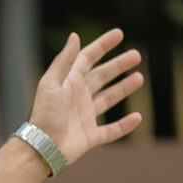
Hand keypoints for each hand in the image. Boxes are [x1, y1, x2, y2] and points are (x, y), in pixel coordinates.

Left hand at [29, 27, 143, 164]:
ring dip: (124, 88)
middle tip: (136, 55)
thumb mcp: (52, 84)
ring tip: (140, 78)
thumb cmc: (44, 115)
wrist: (42, 148)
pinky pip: (111, 131)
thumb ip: (64, 61)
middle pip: (102, 76)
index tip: (119, 34)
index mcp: (69, 82)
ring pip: (109, 99)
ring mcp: (85, 116)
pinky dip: (124, 125)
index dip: (103, 45)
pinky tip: (137, 117)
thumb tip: (75, 36)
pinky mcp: (91, 136)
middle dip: (119, 65)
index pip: (88, 58)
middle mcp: (78, 97)